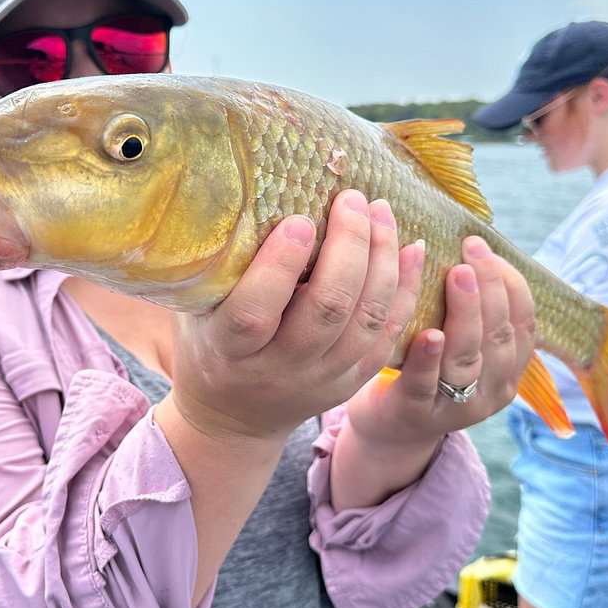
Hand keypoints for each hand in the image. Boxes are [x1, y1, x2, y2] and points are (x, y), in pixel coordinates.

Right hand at [165, 190, 424, 443]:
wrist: (234, 414)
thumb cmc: (209, 342)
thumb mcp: (195, 309)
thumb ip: (216, 267)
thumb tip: (238, 193)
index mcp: (230, 350)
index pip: (255, 313)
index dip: (280, 265)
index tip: (299, 220)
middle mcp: (280, 369)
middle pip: (327, 310)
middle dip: (349, 247)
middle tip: (352, 199)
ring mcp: (322, 379)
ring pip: (367, 319)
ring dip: (383, 260)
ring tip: (381, 211)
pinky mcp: (353, 380)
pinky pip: (389, 334)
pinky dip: (406, 288)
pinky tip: (412, 248)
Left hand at [331, 236, 534, 507]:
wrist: (389, 426)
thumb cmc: (425, 365)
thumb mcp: (458, 339)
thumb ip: (470, 303)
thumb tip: (467, 238)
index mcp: (509, 367)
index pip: (524, 321)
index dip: (508, 282)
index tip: (482, 245)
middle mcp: (492, 389)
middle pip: (500, 334)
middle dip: (488, 287)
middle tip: (470, 249)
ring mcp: (457, 406)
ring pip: (469, 358)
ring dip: (466, 312)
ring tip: (456, 275)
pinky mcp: (417, 413)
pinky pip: (426, 383)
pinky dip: (429, 357)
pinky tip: (427, 332)